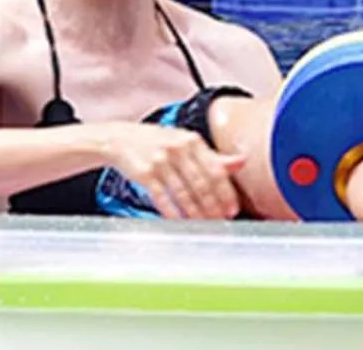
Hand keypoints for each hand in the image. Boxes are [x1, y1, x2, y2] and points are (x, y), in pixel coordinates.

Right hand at [100, 123, 245, 220]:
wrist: (119, 139)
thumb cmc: (157, 142)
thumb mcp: (185, 143)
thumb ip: (212, 156)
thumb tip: (243, 161)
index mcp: (191, 140)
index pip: (215, 170)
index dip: (226, 193)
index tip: (232, 210)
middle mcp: (177, 148)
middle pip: (201, 184)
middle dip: (213, 206)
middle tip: (221, 221)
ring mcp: (160, 160)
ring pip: (183, 193)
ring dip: (196, 213)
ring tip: (204, 224)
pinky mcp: (144, 173)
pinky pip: (162, 197)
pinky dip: (172, 212)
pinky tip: (179, 221)